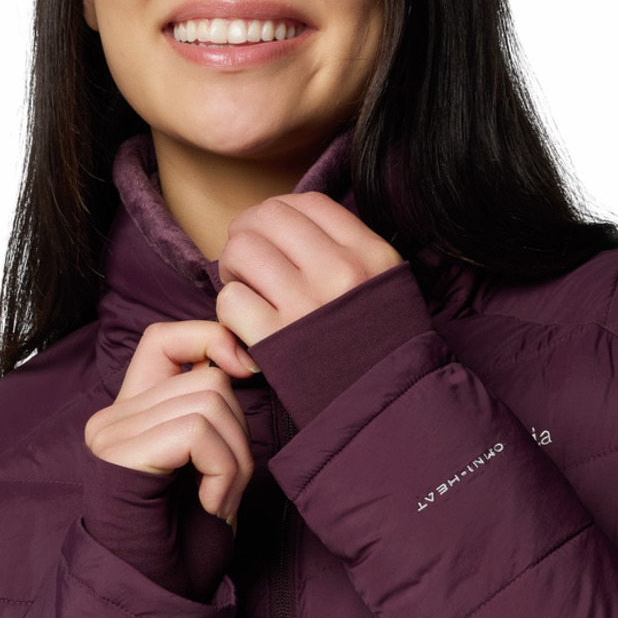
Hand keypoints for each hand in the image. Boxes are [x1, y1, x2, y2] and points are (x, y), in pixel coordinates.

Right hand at [84, 320, 256, 524]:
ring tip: (220, 500)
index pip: (166, 337)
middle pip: (207, 377)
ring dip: (236, 459)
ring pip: (210, 401)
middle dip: (241, 432)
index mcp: (133, 411)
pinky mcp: (119, 454)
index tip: (246, 373)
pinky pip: (197, 431)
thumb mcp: (209, 460)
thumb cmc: (188, 541)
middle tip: (229, 486)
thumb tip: (241, 356)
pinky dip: (223, 471)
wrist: (156, 599)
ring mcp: (111, 433)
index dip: (211, 340)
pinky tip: (211, 506)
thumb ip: (212, 409)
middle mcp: (113, 416)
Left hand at [215, 192, 404, 346]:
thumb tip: (293, 226)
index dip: (278, 212)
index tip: (270, 232)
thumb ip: (349, 251)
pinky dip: (229, 310)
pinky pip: (230, 300)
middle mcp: (339, 272)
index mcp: (369, 254)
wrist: (388, 412)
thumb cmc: (383, 350)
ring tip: (244, 289)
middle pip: (267, 218)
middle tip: (246, 260)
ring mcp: (306, 305)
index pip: (307, 204)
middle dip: (246, 234)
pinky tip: (245, 324)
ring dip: (231, 269)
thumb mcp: (387, 286)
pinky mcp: (276, 341)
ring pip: (240, 252)